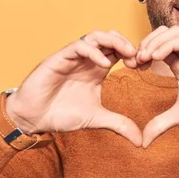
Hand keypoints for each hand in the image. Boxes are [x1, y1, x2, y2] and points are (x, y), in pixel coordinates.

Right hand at [6, 30, 143, 146]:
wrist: (33, 118)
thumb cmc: (61, 114)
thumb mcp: (97, 119)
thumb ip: (119, 125)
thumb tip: (141, 141)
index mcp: (97, 69)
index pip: (120, 51)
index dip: (134, 54)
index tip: (145, 67)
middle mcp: (87, 60)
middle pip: (111, 38)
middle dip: (128, 44)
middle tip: (139, 58)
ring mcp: (73, 57)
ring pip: (96, 36)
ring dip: (114, 41)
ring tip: (127, 54)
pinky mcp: (59, 58)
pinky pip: (79, 46)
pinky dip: (94, 52)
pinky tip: (105, 65)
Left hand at [136, 26, 178, 147]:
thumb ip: (161, 123)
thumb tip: (143, 141)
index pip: (157, 47)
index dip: (142, 52)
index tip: (132, 67)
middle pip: (162, 33)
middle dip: (145, 42)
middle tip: (136, 60)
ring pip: (172, 32)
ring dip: (155, 41)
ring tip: (145, 57)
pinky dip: (168, 44)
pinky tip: (158, 57)